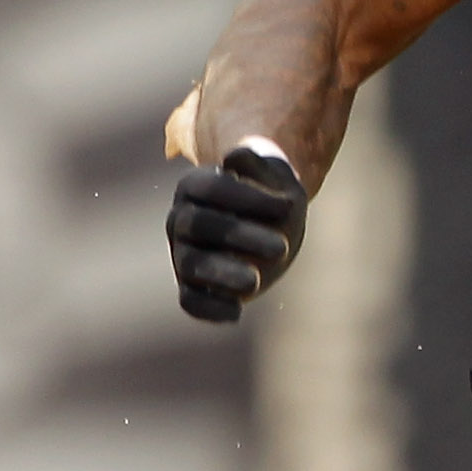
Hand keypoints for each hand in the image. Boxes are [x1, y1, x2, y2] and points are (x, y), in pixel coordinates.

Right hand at [167, 146, 306, 323]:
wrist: (275, 228)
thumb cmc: (274, 197)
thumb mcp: (277, 177)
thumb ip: (260, 165)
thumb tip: (236, 156)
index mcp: (195, 186)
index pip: (211, 189)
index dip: (248, 198)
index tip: (289, 207)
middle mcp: (182, 219)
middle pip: (200, 226)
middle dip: (241, 236)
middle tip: (282, 248)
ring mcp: (183, 254)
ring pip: (192, 265)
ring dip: (223, 273)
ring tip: (256, 282)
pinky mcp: (193, 285)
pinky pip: (190, 301)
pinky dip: (209, 309)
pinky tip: (236, 314)